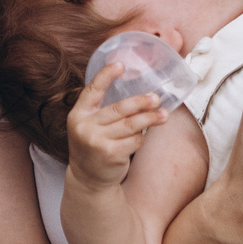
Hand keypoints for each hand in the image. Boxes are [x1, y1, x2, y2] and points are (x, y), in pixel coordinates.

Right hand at [66, 64, 167, 187]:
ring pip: (131, 125)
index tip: (121, 64)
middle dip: (140, 102)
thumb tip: (138, 93)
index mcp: (78, 114)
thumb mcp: (90, 126)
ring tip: (163, 115)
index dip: (106, 76)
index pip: (92, 90)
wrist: (88, 179)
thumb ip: (103, 110)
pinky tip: (141, 138)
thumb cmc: (94, 146)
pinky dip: (140, 139)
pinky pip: (135, 141)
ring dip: (150, 119)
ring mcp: (97, 141)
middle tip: (156, 98)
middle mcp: (84, 127)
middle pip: (119, 109)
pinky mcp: (110, 154)